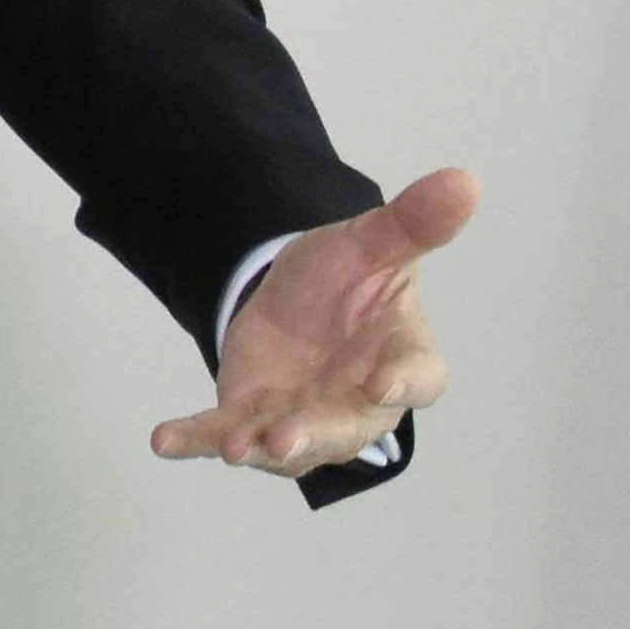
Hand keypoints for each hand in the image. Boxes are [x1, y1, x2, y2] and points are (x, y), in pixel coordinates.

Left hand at [154, 166, 479, 479]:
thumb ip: (413, 222)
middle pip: (344, 430)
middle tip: (286, 438)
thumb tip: (465, 180)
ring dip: (259, 447)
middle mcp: (358, 404)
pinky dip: (195, 438)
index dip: (404, 382)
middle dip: (314, 435)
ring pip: (287, 444)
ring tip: (232, 448)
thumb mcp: (373, 242)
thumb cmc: (351, 278)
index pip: (417, 377)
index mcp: (405, 358)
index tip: (385, 382)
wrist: (297, 293)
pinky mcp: (251, 415)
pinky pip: (223, 432)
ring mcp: (302, 416)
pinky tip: (164, 440)